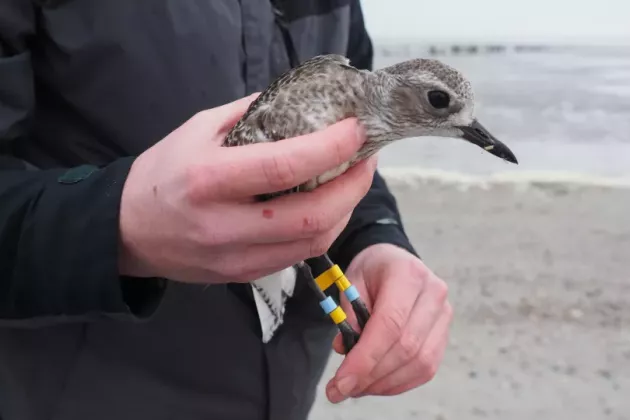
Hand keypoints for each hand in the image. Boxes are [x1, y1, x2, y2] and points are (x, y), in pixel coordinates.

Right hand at [118, 94, 376, 283]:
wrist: (128, 230)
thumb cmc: (163, 172)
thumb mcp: (198, 129)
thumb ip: (251, 113)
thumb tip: (303, 102)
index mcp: (209, 180)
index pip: (285, 167)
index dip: (331, 148)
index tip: (356, 130)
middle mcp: (225, 225)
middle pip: (312, 215)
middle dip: (353, 186)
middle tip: (367, 159)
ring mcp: (236, 257)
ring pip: (313, 241)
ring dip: (346, 210)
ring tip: (354, 180)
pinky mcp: (243, 275)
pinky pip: (299, 255)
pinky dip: (324, 229)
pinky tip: (330, 207)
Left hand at [326, 244, 452, 401]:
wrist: (394, 261)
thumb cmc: (371, 271)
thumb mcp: (351, 281)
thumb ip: (348, 314)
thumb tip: (345, 350)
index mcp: (407, 273)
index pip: (390, 324)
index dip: (366, 358)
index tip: (341, 381)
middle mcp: (433, 293)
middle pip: (406, 347)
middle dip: (371, 375)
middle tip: (341, 390)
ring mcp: (443, 314)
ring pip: (420, 363)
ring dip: (385, 383)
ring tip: (356, 388)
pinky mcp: (444, 333)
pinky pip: (427, 368)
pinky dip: (400, 382)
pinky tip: (376, 384)